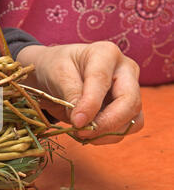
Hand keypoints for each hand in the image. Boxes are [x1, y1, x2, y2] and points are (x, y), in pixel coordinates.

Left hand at [17, 42, 142, 144]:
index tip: (77, 122)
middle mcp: (125, 70)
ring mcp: (130, 90)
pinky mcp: (127, 108)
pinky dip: (108, 136)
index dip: (90, 105)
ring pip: (133, 119)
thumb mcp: (58, 75)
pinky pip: (126, 128)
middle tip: (83, 133)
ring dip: (108, 132)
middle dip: (107, 123)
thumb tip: (82, 121)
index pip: (102, 81)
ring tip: (82, 133)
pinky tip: (88, 134)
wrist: (58, 72)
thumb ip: (71, 95)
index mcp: (106, 54)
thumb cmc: (57, 67)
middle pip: (130, 102)